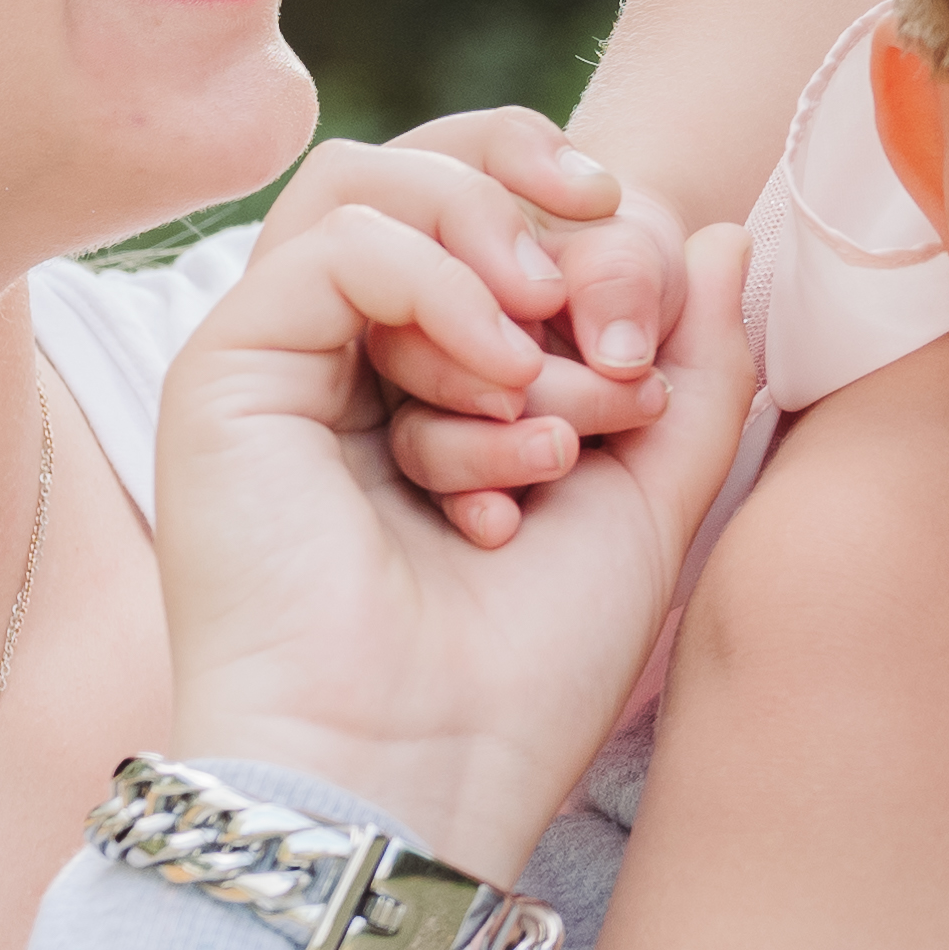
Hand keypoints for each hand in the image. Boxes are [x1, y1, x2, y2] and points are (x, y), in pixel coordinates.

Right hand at [153, 133, 760, 880]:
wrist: (415, 771)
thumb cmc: (524, 671)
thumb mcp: (648, 497)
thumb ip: (694, 366)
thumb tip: (723, 235)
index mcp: (430, 387)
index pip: (494, 219)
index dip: (585, 223)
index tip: (653, 296)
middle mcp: (344, 363)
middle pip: (426, 177)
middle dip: (542, 213)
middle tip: (606, 312)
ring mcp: (278, 363)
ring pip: (372, 190)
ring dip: (491, 256)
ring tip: (542, 375)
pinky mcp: (225, 371)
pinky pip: (334, 241)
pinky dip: (438, 283)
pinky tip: (498, 382)